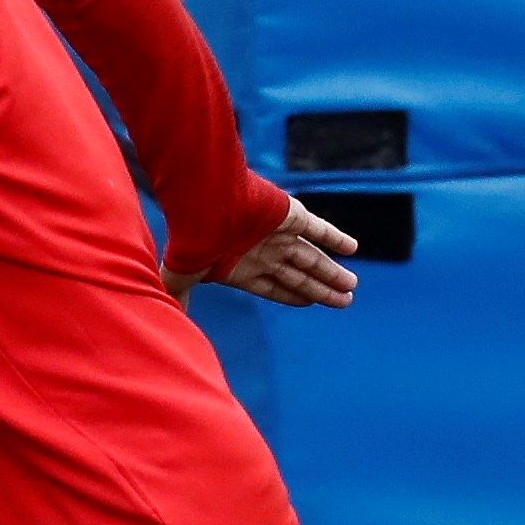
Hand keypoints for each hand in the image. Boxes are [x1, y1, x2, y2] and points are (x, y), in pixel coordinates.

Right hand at [191, 196, 360, 308]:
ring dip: (333, 272)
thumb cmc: (192, 239)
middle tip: (346, 301)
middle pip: (301, 276)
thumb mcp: (183, 275)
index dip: (295, 296)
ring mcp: (279, 234)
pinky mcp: (291, 215)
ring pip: (314, 257)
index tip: (312, 302)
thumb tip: (172, 320)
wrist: (203, 203)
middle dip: (323, 289)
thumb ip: (182, 297)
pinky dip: (336, 238)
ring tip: (352, 286)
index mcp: (243, 267)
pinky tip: (352, 248)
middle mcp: (264, 252)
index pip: (276, 287)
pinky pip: (319, 229)